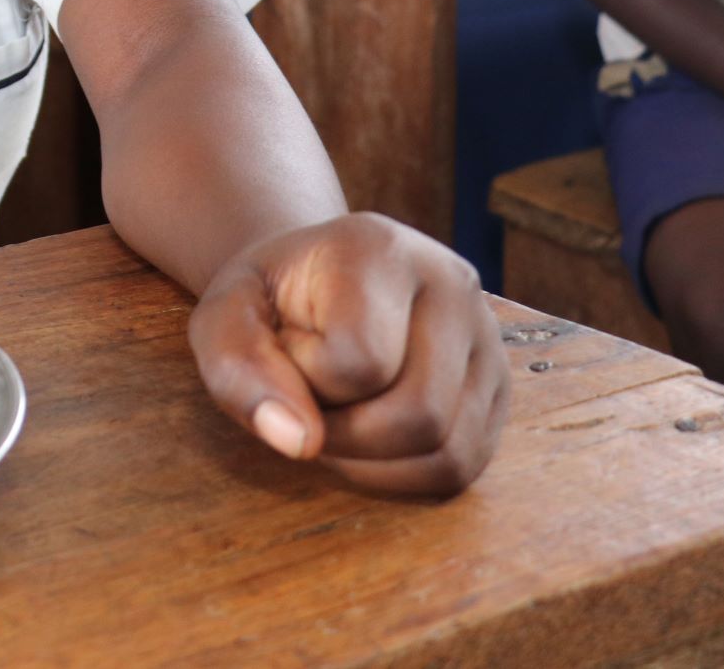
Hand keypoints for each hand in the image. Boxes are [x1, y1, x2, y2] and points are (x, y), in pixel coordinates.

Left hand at [189, 213, 508, 495]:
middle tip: (308, 407)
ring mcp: (486, 335)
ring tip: (338, 420)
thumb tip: (298, 443)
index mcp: (379, 248)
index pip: (360, 361)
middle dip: (347, 437)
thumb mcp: (223, 317)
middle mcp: (451, 282)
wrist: (316, 283)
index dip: (306, 382)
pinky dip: (405, 477)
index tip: (286, 353)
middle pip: (420, 416)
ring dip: (375, 463)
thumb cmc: (269, 302)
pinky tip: (368, 442)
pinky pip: (463, 468)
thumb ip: (238, 369)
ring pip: (450, 453)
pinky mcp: (500, 386)